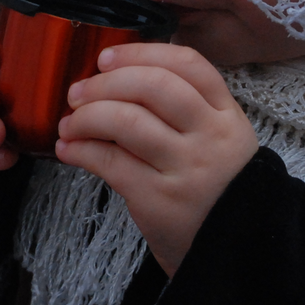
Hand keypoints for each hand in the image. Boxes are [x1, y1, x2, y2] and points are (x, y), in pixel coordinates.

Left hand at [55, 43, 257, 277]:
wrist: (237, 251)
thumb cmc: (217, 188)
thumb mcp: (218, 140)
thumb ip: (184, 109)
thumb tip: (115, 80)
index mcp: (226, 114)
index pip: (187, 64)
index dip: (141, 53)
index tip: (106, 57)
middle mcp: (209, 136)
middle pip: (153, 86)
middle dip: (105, 83)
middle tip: (77, 92)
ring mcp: (186, 168)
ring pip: (127, 122)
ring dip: (87, 116)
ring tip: (69, 124)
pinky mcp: (160, 200)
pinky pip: (111, 163)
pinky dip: (82, 150)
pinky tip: (68, 149)